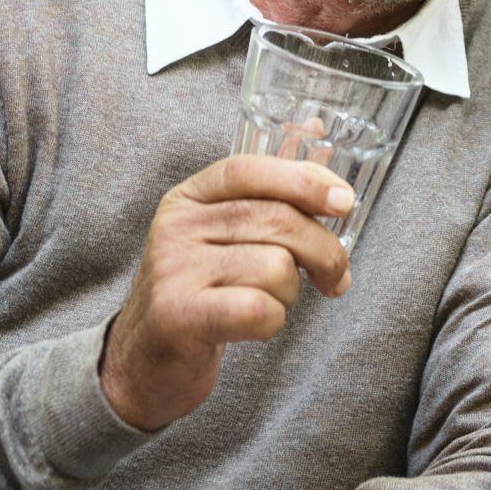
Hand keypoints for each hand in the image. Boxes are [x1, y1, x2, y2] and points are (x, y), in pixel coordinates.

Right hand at [100, 154, 353, 429]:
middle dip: (324, 250)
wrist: (145, 362)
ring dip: (292, 292)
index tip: (345, 201)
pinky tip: (258, 325)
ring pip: (275, 267)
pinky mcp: (178, 317)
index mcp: (189, 196)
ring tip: (273, 301)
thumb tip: (315, 127)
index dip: (303, 179)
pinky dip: (273, 322)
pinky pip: (258, 309)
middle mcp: (175, 226)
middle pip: (276, 219)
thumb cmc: (201, 289)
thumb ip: (271, 184)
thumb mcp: (226, 229)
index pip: (248, 168)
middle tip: (336, 276)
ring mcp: (173, 270)